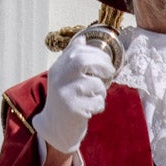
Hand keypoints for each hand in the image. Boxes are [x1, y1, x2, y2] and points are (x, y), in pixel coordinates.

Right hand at [32, 33, 114, 153]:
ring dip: (102, 91)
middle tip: (109, 72)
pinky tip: (90, 109)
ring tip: (94, 97)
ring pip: (95, 85)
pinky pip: (97, 102)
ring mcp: (65, 94)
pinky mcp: (74, 110)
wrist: (55, 127)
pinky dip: (99, 105)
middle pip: (82, 61)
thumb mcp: (64, 76)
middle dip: (101, 64)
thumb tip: (83, 38)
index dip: (95, 52)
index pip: (76, 51)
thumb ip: (72, 57)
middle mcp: (58, 79)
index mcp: (57, 69)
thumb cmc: (65, 98)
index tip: (105, 60)